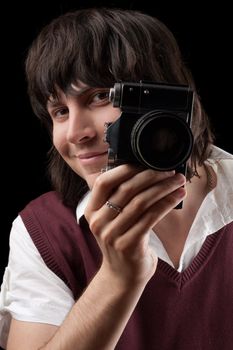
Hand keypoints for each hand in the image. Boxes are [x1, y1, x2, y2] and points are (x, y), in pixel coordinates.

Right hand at [84, 165, 185, 287]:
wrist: (122, 275)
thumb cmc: (121, 241)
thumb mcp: (111, 219)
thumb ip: (118, 198)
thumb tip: (143, 171)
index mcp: (92, 210)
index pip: (103, 182)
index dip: (124, 169)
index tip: (145, 162)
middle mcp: (99, 221)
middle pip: (126, 189)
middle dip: (151, 176)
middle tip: (169, 171)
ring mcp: (112, 234)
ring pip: (141, 202)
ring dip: (163, 188)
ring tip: (178, 181)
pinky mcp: (128, 244)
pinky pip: (151, 217)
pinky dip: (166, 203)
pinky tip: (177, 197)